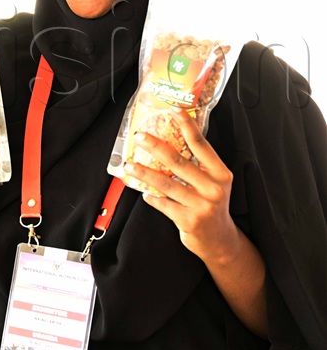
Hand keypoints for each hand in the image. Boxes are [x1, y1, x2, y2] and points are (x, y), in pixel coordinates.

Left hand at [124, 107, 239, 263]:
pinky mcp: (189, 220)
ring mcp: (201, 205)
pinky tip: (143, 192)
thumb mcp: (212, 182)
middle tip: (140, 136)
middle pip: (179, 162)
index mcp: (220, 173)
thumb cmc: (211, 205)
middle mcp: (213, 188)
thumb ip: (197, 165)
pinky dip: (151, 197)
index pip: (201, 144)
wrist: (220, 240)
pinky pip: (162, 203)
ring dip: (144, 172)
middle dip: (156, 147)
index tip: (174, 109)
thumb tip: (168, 139)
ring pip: (166, 183)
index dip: (187, 125)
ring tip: (129, 165)